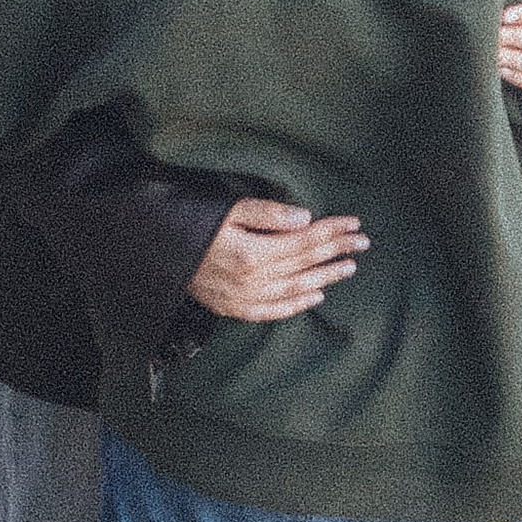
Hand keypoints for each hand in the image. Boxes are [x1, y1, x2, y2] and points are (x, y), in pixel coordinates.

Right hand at [188, 198, 366, 322]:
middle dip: (337, 251)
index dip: (332, 231)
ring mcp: (243, 298)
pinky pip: (273, 311)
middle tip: (364, 243)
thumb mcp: (228, 209)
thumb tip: (305, 219)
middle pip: (305, 263)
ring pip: (295, 289)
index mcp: (252, 253)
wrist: (157, 255)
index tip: (354, 224)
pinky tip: (316, 296)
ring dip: (325, 277)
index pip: (304, 240)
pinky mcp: (234, 309)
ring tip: (349, 267)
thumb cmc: (193, 226)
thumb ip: (268, 214)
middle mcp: (252, 280)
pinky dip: (297, 305)